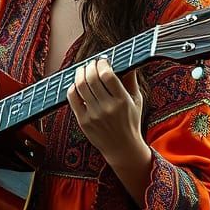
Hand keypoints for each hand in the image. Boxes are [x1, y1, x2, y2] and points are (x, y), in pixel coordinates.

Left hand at [67, 57, 151, 203]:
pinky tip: (76, 85)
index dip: (102, 64)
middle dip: (90, 66)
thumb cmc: (131, 122)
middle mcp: (107, 107)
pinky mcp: (83, 121)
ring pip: (80, 86)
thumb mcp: (137, 101)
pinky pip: (72, 98)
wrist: (122, 148)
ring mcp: (93, 115)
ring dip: (80, 74)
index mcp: (122, 101)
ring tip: (83, 70)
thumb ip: (131, 81)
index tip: (102, 61)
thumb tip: (128, 62)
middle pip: (92, 78)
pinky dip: (72, 88)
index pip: (108, 75)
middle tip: (91, 63)